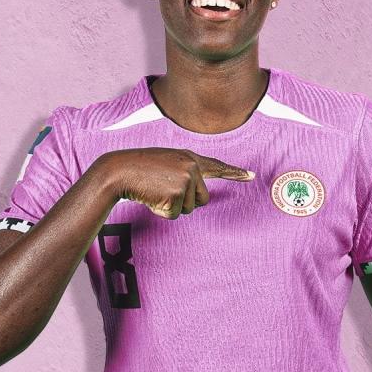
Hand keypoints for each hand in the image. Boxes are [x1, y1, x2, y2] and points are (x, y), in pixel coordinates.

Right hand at [98, 147, 254, 218]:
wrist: (119, 170)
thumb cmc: (139, 170)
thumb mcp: (165, 165)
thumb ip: (184, 174)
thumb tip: (196, 195)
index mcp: (189, 157)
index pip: (216, 166)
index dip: (235, 173)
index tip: (251, 176)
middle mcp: (191, 166)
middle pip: (203, 199)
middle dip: (185, 202)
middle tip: (163, 190)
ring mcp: (185, 179)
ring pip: (189, 209)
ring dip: (172, 207)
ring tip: (156, 191)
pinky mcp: (177, 193)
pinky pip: (176, 214)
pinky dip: (163, 211)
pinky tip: (152, 197)